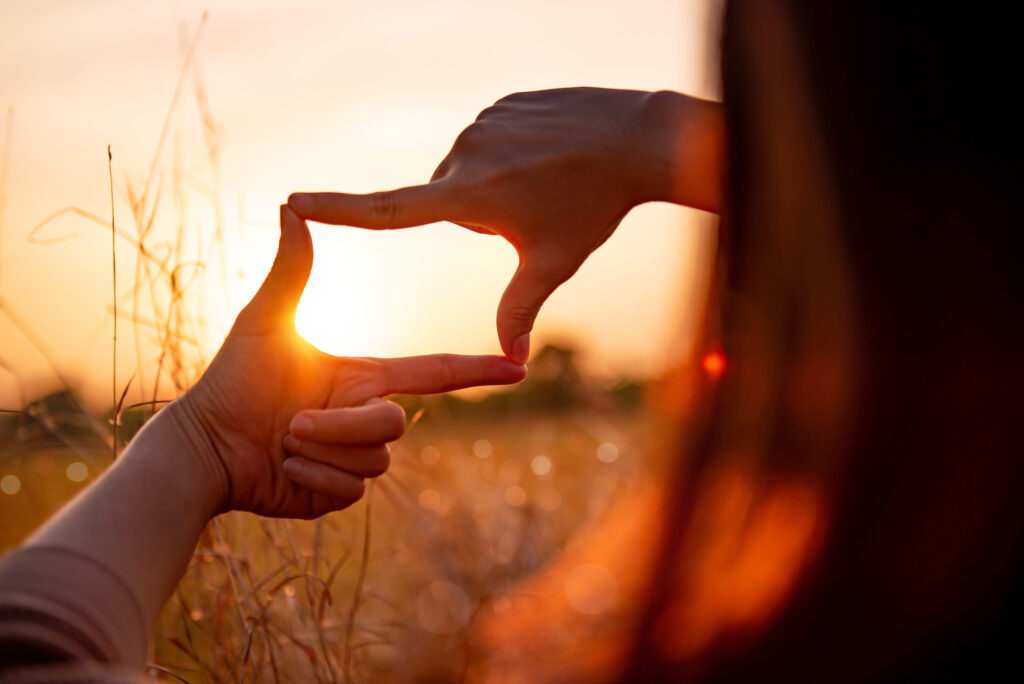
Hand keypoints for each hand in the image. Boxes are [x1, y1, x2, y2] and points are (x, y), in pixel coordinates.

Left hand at [178, 206, 524, 518]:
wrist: (203, 447)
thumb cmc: (231, 380)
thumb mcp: (264, 322)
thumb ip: (292, 270)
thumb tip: (292, 205)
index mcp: (364, 378)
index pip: (434, 373)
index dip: (477, 371)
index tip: (517, 368)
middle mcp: (366, 417)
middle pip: (395, 426)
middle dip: (343, 426)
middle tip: (293, 423)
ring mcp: (355, 458)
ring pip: (375, 461)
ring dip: (322, 451)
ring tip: (283, 442)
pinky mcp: (338, 492)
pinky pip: (352, 491)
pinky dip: (314, 480)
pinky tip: (285, 470)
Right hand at [288, 88, 721, 361]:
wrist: (636, 139)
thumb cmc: (593, 207)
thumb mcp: (553, 262)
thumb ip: (519, 309)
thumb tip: (510, 362)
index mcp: (469, 195)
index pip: (389, 208)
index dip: (338, 208)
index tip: (295, 199)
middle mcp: (465, 152)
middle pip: (451, 200)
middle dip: (481, 214)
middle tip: (533, 209)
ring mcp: (483, 122)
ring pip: (472, 171)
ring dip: (498, 184)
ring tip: (545, 182)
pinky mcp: (501, 104)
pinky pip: (491, 142)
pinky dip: (512, 156)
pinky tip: (550, 156)